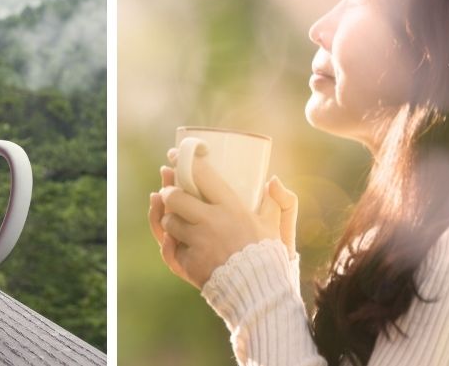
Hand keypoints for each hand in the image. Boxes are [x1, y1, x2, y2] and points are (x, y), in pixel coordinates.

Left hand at [148, 148, 298, 288]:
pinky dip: (169, 244)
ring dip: (168, 221)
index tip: (173, 154)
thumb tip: (272, 180)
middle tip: (169, 192)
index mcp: (232, 208)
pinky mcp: (188, 263)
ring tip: (175, 220)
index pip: (201, 175)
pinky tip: (171, 239)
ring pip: (168, 223)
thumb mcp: (277, 226)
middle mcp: (211, 223)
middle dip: (168, 193)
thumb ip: (281, 201)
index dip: (183, 161)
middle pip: (174, 197)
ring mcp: (198, 244)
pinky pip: (169, 248)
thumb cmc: (268, 256)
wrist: (259, 293)